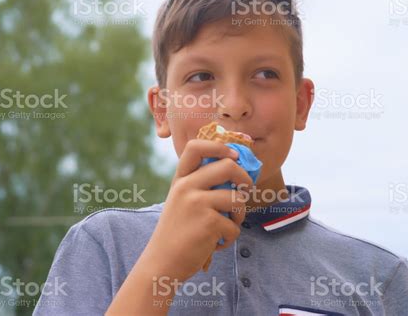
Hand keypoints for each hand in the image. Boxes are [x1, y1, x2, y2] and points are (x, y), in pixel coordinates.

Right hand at [142, 139, 252, 281]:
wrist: (162, 262)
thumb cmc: (178, 231)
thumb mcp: (181, 200)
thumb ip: (200, 185)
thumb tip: (236, 169)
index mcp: (180, 179)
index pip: (195, 147)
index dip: (219, 146)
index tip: (233, 156)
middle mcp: (186, 187)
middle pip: (228, 166)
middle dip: (245, 178)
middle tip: (245, 190)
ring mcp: (197, 203)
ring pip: (237, 198)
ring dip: (239, 215)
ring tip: (227, 225)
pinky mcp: (209, 223)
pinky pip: (234, 225)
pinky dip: (230, 237)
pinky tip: (216, 243)